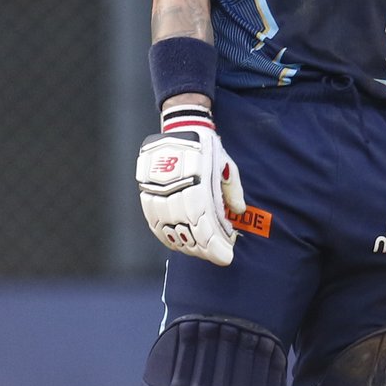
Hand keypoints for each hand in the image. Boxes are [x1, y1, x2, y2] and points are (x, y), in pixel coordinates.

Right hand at [136, 104, 245, 265]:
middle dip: (203, 248)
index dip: (214, 243)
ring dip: (185, 244)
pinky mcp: (147, 191)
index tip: (226, 257)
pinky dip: (164, 234)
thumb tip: (238, 211)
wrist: (179, 128)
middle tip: (217, 256)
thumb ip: (232, 189)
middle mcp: (174, 188)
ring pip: (169, 227)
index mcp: (196, 181)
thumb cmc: (207, 147)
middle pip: (186, 229)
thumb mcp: (226, 164)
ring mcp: (157, 190)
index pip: (203, 222)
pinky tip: (176, 243)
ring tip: (199, 252)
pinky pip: (153, 220)